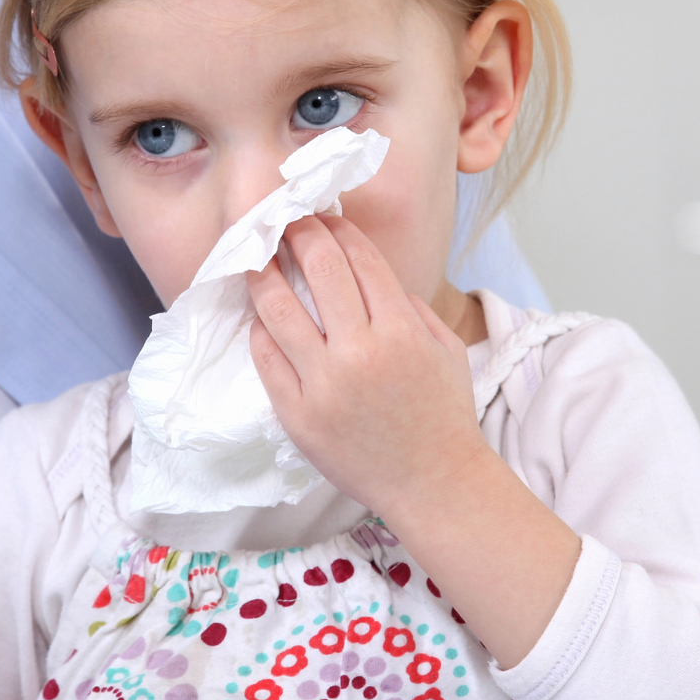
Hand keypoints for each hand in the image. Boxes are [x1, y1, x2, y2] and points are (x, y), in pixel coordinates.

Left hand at [245, 214, 481, 517]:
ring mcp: (324, 385)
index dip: (336, 229)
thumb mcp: (445, 350)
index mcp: (401, 331)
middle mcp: (360, 352)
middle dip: (297, 233)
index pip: (360, 259)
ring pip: (279, 310)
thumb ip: (410, 307)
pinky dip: (260, 330)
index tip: (320, 215)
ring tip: (254, 255)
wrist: (434, 484)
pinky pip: (267, 359)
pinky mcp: (298, 415)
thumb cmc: (443, 414)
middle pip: (319, 269)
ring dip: (263, 272)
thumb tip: (368, 274)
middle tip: (283, 219)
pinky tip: (259, 315)